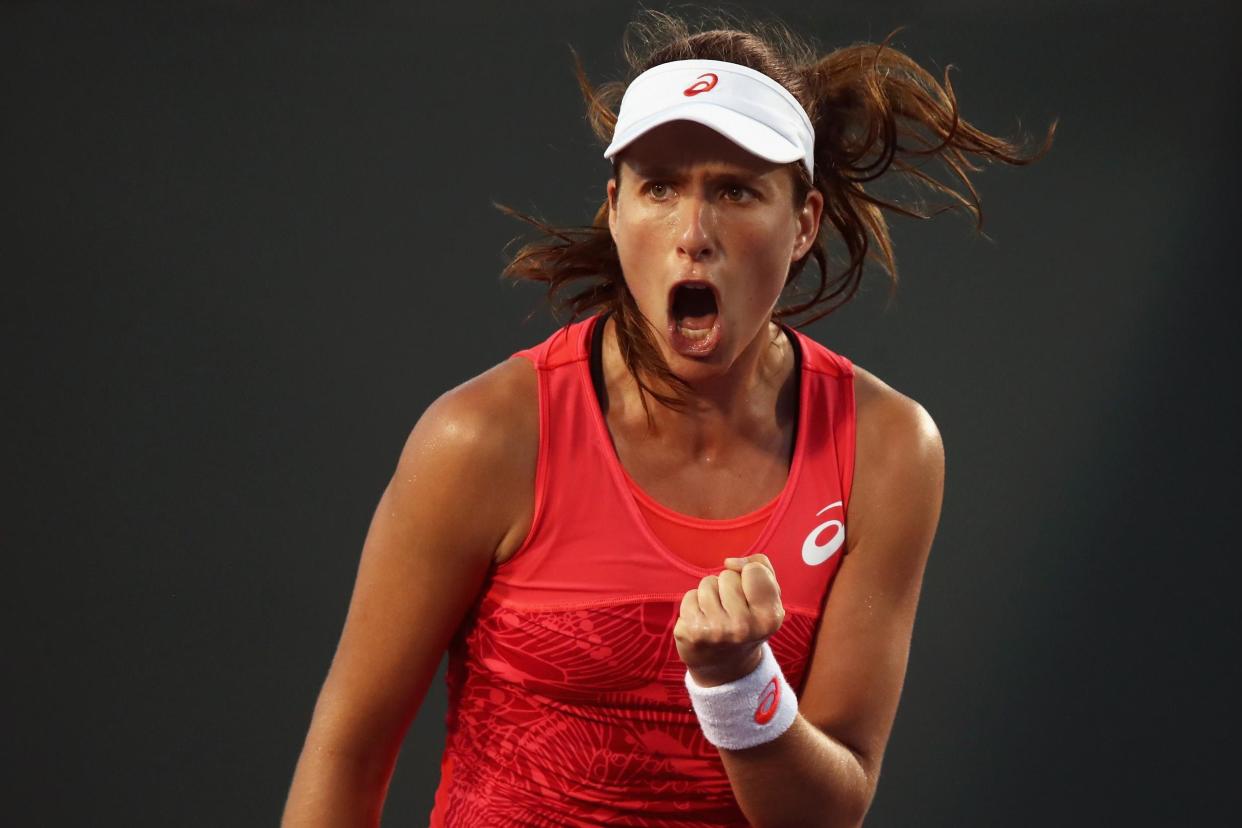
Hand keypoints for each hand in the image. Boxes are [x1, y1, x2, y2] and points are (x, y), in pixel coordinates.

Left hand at [673, 553, 785, 686]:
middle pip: (728, 576)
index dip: (749, 576)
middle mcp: (743, 627)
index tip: (749, 595)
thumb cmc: (749, 621)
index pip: (754, 570)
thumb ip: (761, 568)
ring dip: (711, 594)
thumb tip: (729, 562)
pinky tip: (703, 623)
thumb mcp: (769, 599)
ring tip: (717, 615)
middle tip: (732, 610)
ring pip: (707, 583)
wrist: (727, 668)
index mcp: (769, 617)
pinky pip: (689, 596)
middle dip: (728, 586)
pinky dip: (694, 605)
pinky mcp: (690, 633)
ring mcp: (715, 631)